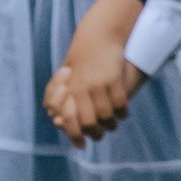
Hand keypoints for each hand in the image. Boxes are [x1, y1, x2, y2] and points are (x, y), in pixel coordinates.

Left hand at [45, 0, 144, 143]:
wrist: (98, 35)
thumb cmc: (81, 59)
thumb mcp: (67, 77)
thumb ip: (62, 99)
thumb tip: (56, 122)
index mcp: (68, 88)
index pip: (68, 119)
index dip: (74, 135)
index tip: (81, 145)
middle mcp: (81, 87)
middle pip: (88, 122)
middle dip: (95, 133)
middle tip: (100, 136)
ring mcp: (98, 83)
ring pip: (107, 115)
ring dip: (111, 124)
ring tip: (113, 124)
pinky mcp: (113, 78)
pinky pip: (120, 103)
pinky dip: (123, 112)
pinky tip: (123, 113)